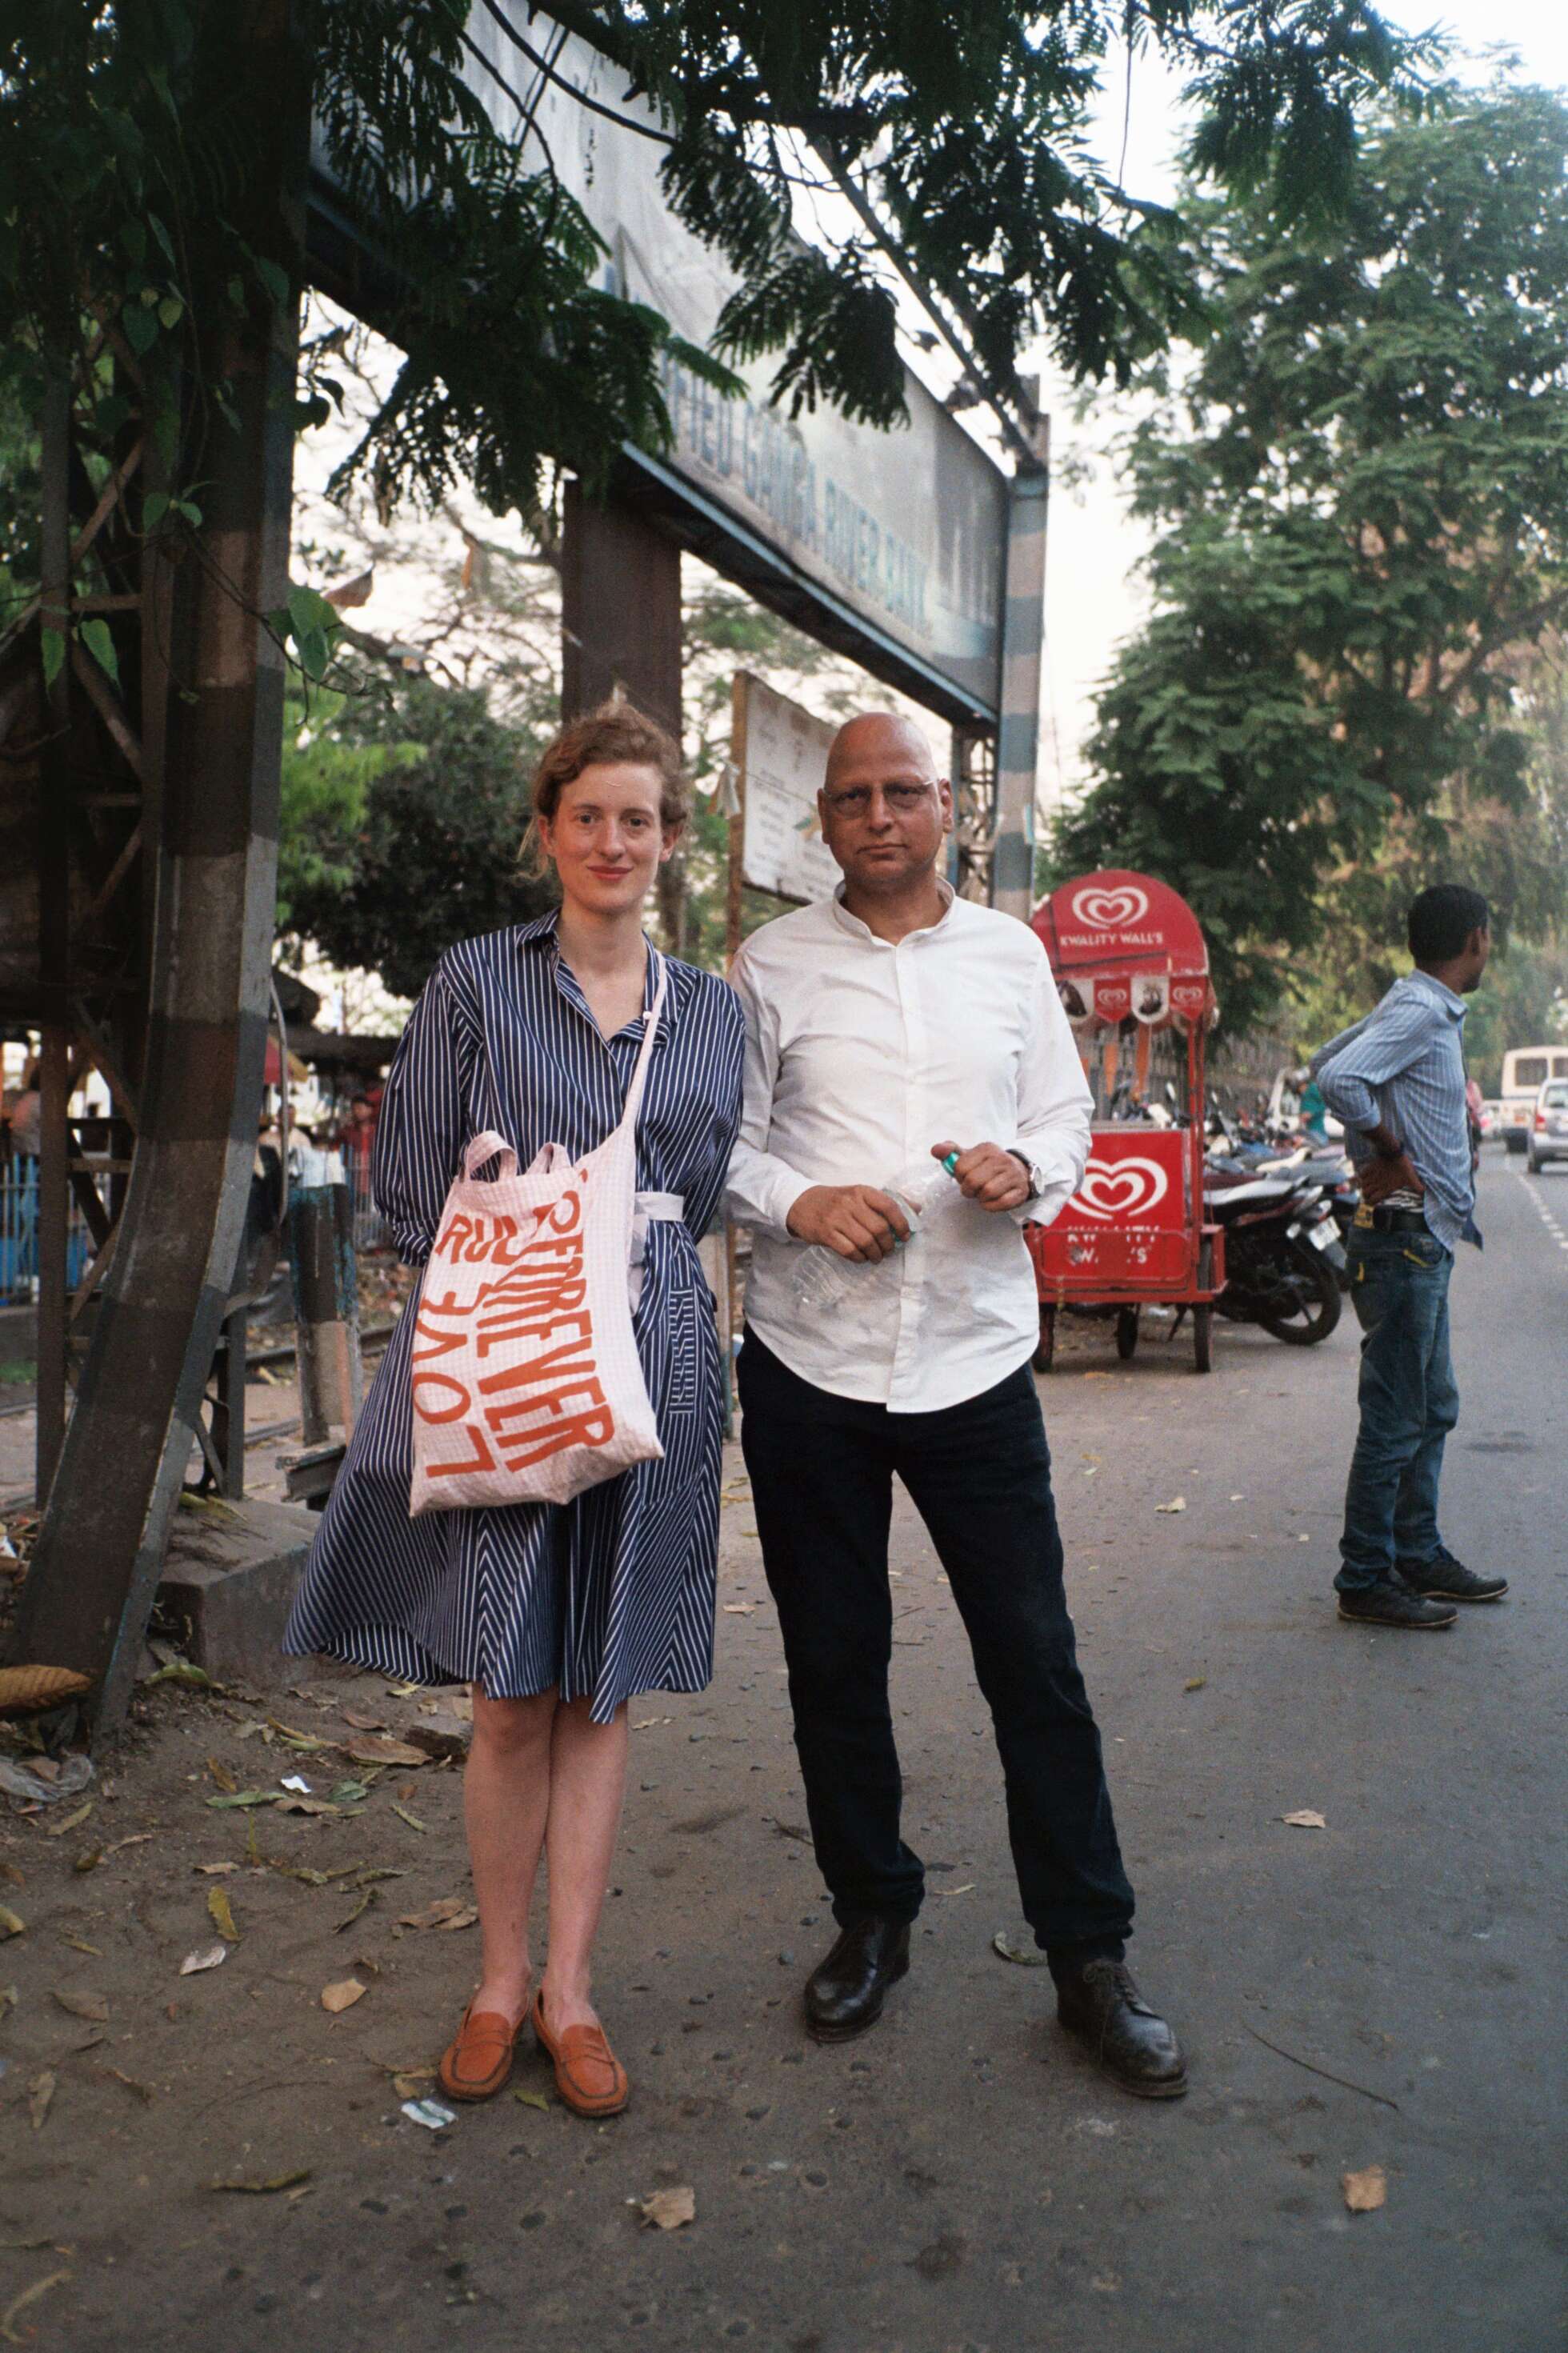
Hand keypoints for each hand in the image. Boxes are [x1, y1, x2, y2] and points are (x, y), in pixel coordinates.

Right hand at [787, 1184, 910, 1260]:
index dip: (902, 1224)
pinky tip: (861, 1258)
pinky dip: (859, 1258)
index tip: (905, 1236)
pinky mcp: (826, 1233)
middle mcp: (850, 1203)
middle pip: (879, 1228)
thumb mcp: (860, 1195)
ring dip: (875, 1254)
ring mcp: (837, 1218)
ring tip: (876, 1257)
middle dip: (888, 1245)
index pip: (890, 1206)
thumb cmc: (836, 1200)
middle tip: (889, 1251)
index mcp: (862, 1191)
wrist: (801, 1203)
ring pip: (865, 1242)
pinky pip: (849, 1250)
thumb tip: (918, 1208)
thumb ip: (887, 1201)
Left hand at [931, 1138, 1030, 1213]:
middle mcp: (1002, 1159)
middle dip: (968, 1189)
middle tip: (972, 1189)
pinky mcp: (1020, 1191)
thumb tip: (935, 1150)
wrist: (1020, 1171)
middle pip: (973, 1181)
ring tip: (982, 1194)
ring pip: (987, 1192)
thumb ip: (951, 1152)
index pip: (961, 1166)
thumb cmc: (989, 1165)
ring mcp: (1013, 1175)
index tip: (964, 1177)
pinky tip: (991, 1201)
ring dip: (980, 1198)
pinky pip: (1001, 1203)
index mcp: (987, 1149)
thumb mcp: (971, 1155)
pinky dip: (991, 1206)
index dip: (958, 1176)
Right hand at [1360, 1150, 1423, 1205]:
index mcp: (1385, 1188)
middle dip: (1366, 1196)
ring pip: (1362, 1185)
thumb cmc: (1403, 1167)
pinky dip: (1361, 1178)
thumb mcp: (1411, 1177)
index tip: (1372, 1203)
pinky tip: (1365, 1178)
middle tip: (1369, 1195)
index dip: (1371, 1203)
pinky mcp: (1370, 1168)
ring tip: (1366, 1188)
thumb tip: (1425, 1193)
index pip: (1373, 1200)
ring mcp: (1372, 1176)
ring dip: (1363, 1188)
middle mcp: (1377, 1184)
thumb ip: (1417, 1187)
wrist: (1393, 1152)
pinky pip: (1361, 1175)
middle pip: (1365, 1194)